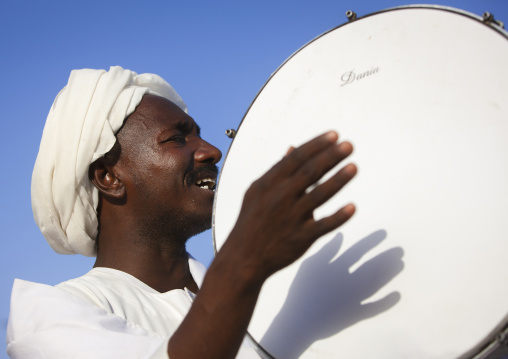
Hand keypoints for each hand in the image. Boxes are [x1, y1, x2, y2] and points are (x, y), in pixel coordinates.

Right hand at [225, 131, 356, 280]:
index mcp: (270, 183)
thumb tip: (292, 148)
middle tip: (349, 145)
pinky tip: (352, 207)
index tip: (334, 136)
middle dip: (330, 157)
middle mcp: (280, 197)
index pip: (296, 158)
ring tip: (354, 167)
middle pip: (310, 172)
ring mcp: (291, 218)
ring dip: (338, 180)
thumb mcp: (258, 191)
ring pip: (319, 195)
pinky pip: (323, 225)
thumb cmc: (252, 220)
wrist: (243, 256)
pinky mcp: (301, 238)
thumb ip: (277, 170)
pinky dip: (338, 217)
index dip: (316, 145)